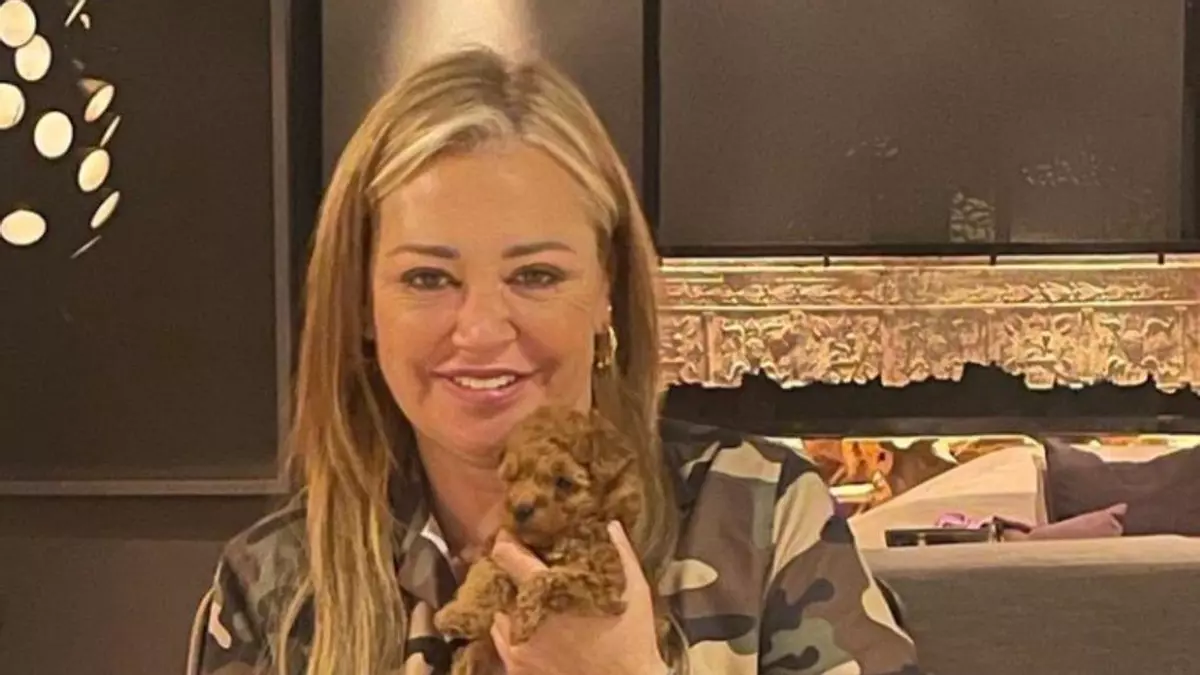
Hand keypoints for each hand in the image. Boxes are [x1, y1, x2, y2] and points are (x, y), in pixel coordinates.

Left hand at [489, 522, 667, 674]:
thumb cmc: (631, 636)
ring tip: (531, 602)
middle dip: (512, 576)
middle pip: (500, 584)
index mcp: (546, 591)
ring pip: (499, 614)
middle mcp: (524, 617)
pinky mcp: (517, 669)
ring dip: (512, 605)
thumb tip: (611, 524)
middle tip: (529, 572)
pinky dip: (513, 632)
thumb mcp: (634, 589)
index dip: (507, 542)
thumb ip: (620, 552)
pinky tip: (534, 631)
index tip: (512, 537)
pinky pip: (503, 642)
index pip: (506, 556)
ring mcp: (517, 647)